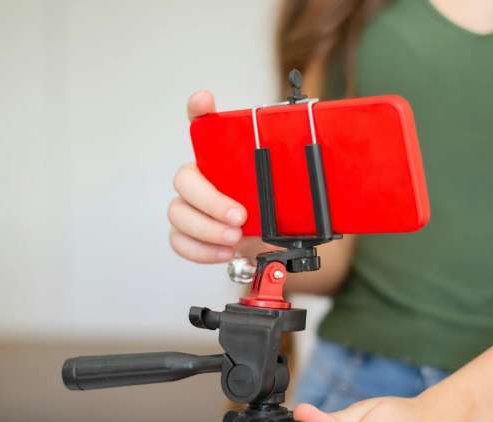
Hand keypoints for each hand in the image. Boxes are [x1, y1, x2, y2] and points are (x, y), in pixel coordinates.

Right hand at [169, 91, 273, 263]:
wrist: (265, 245)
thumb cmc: (271, 212)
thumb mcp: (285, 192)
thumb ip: (289, 176)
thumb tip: (314, 162)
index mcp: (220, 159)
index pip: (203, 124)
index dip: (199, 110)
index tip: (204, 100)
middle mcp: (200, 177)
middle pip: (185, 178)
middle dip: (211, 200)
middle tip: (239, 215)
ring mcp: (188, 205)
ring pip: (178, 212)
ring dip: (207, 228)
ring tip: (235, 238)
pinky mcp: (185, 233)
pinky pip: (179, 240)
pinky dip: (201, 250)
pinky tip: (224, 251)